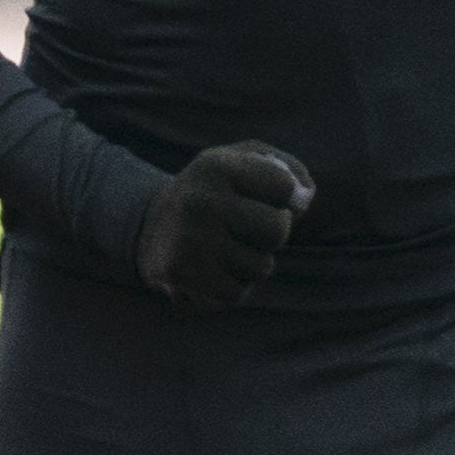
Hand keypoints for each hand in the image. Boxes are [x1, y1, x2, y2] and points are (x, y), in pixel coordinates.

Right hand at [134, 141, 309, 307]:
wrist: (150, 225)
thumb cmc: (216, 191)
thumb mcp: (245, 161)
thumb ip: (287, 170)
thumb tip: (304, 202)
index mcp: (216, 164)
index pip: (283, 185)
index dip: (285, 196)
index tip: (267, 196)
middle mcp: (200, 199)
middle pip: (277, 230)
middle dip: (272, 234)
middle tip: (245, 227)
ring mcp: (189, 239)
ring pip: (260, 267)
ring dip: (251, 263)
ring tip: (224, 248)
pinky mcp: (180, 274)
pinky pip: (236, 293)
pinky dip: (231, 286)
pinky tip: (211, 269)